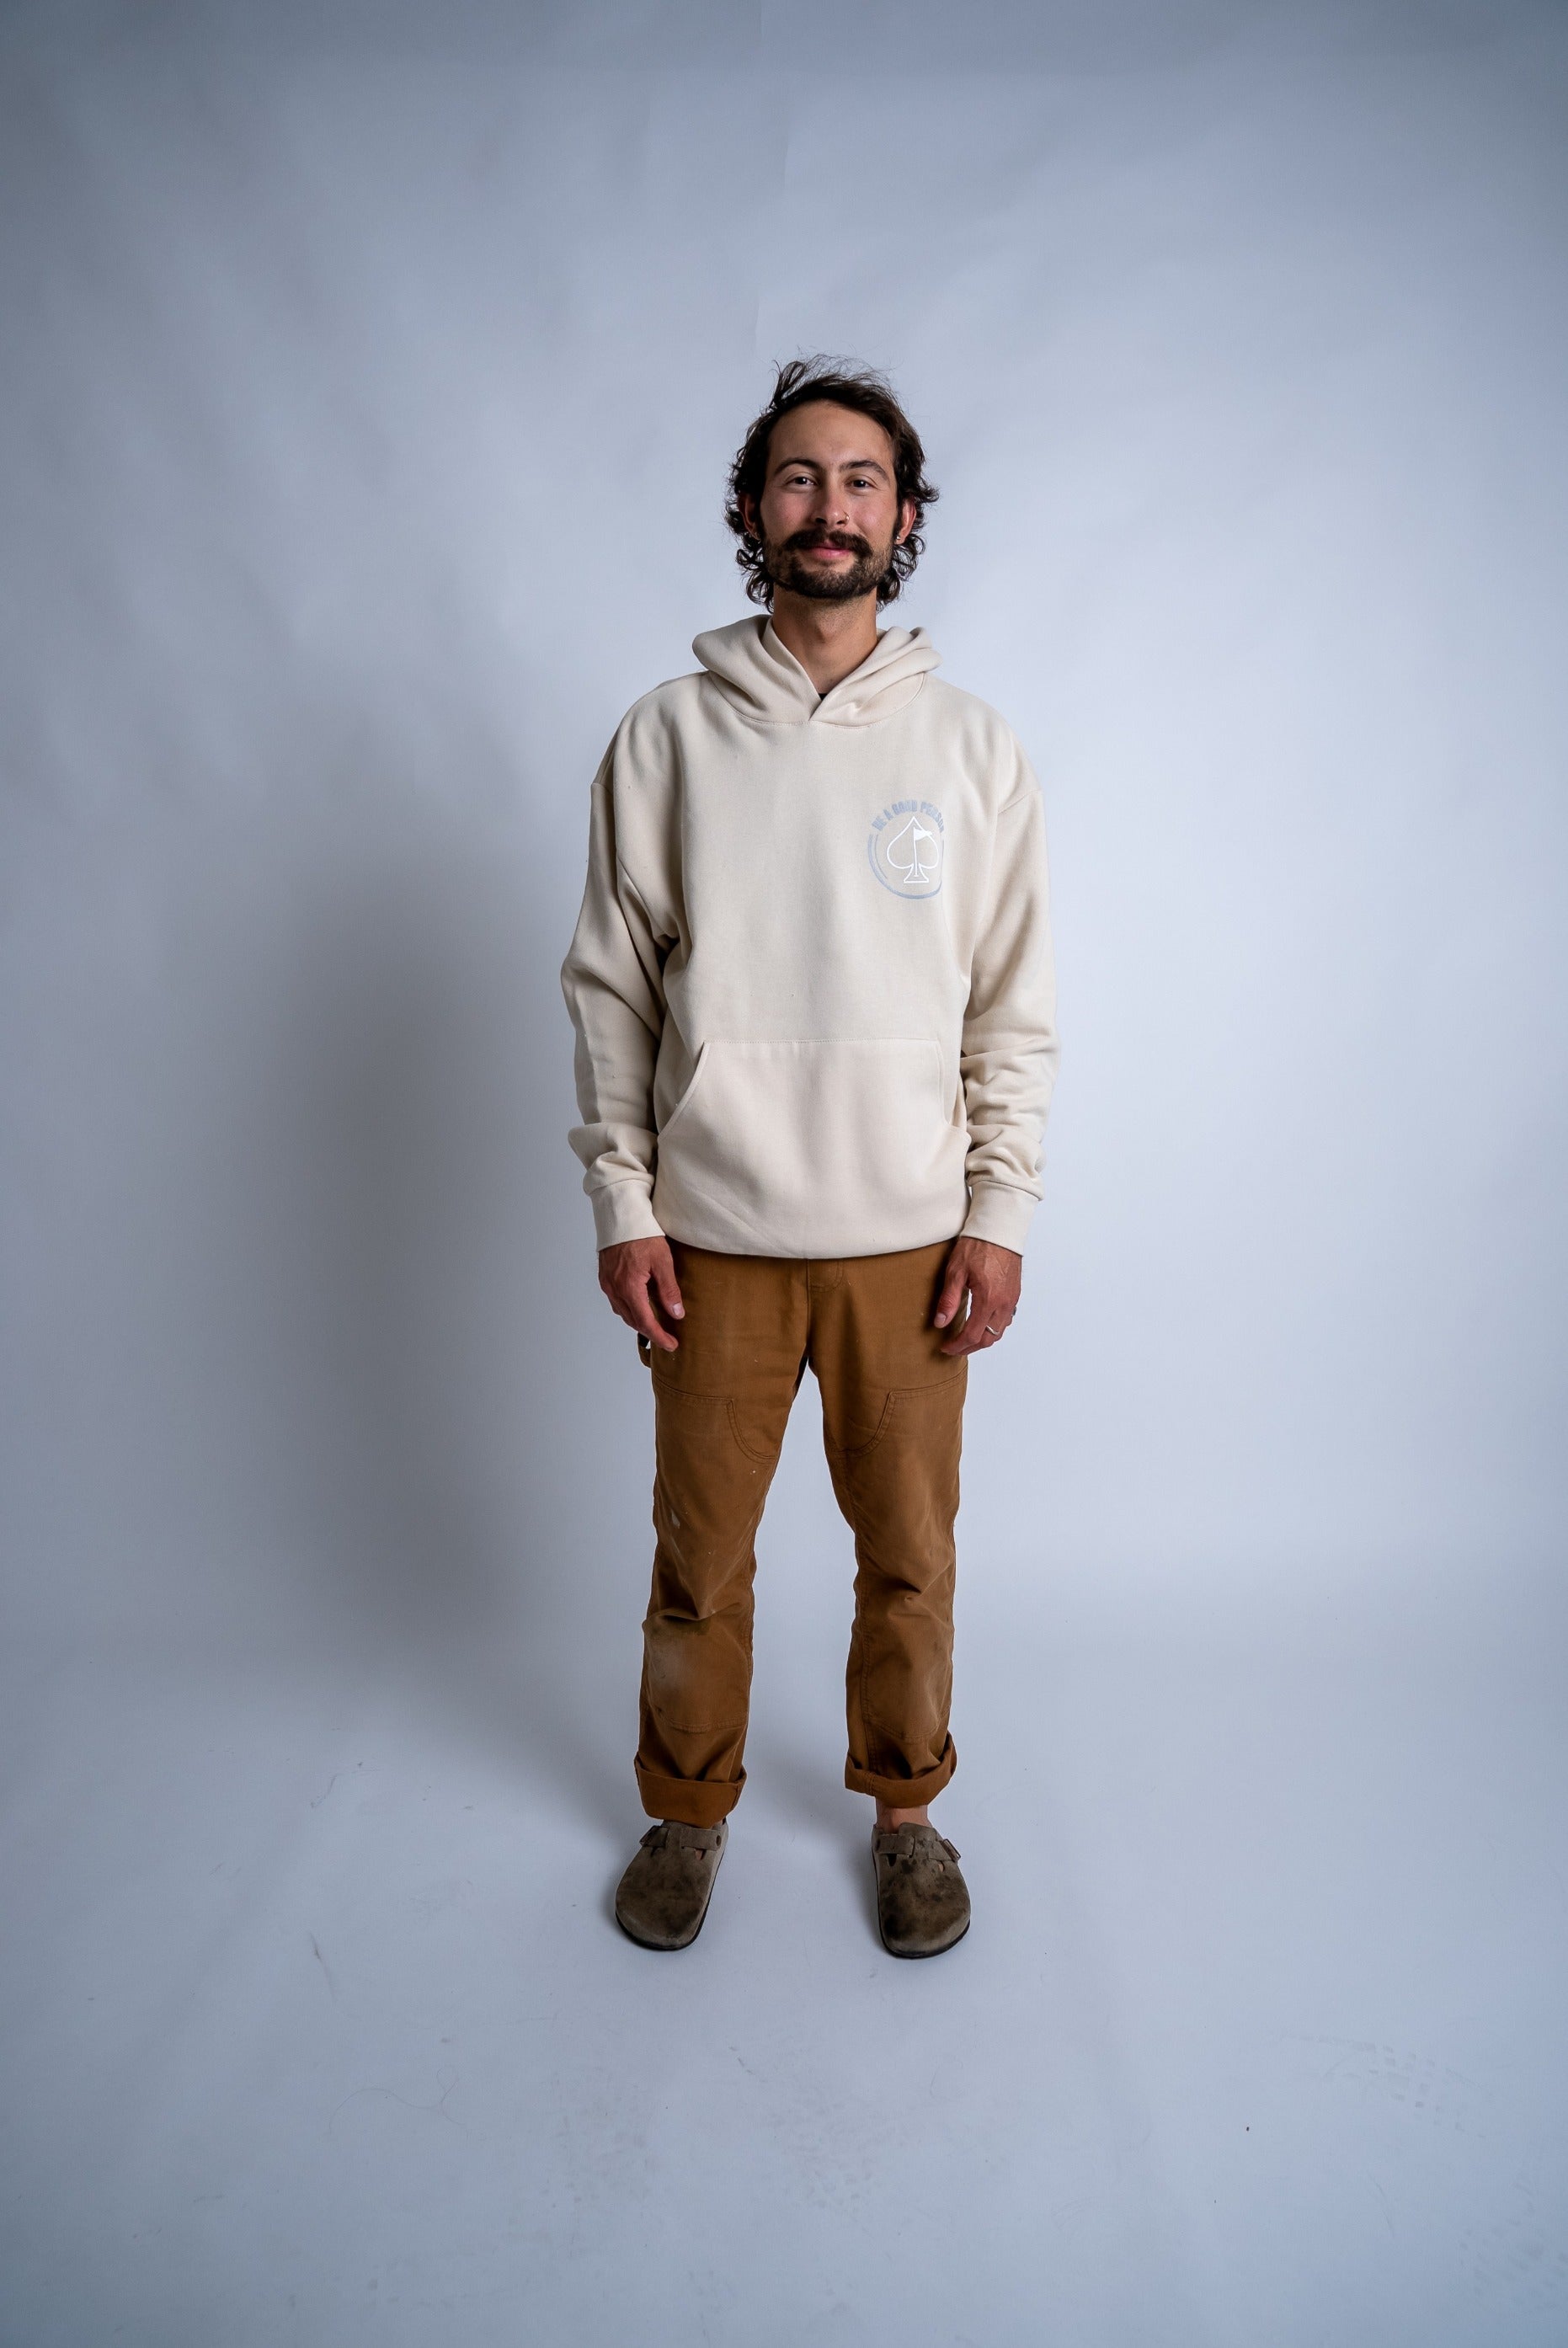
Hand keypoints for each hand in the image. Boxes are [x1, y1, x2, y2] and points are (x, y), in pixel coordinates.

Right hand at [599, 1236, 684, 1351]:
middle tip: (667, 1338)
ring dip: (639, 1321)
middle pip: (633, 1320)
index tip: (671, 1345)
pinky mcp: (605, 1277)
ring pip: (623, 1312)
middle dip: (650, 1332)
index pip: (645, 1322)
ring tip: (655, 1325)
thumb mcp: (662, 1261)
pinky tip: (639, 1306)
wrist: (621, 1217)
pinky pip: (616, 1301)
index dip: (659, 1336)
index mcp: (629, 1287)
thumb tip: (677, 1314)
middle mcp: (615, 1289)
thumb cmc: (642, 1234)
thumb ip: (669, 1290)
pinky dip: (629, 1309)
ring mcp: (607, 1284)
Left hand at [933, 1235, 1021, 1355]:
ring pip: (999, 1331)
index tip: (946, 1347)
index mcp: (988, 1300)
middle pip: (988, 1339)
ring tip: (966, 1338)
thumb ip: (948, 1300)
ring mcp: (1011, 1299)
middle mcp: (1003, 1303)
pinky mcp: (1014, 1293)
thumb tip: (940, 1323)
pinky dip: (994, 1328)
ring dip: (983, 1339)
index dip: (958, 1345)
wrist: (999, 1229)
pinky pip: (1006, 1320)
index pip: (972, 1335)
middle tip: (954, 1347)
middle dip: (970, 1347)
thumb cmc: (977, 1246)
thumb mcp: (956, 1271)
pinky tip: (982, 1323)